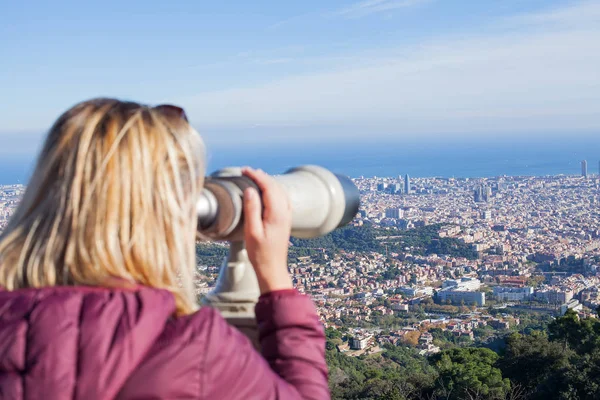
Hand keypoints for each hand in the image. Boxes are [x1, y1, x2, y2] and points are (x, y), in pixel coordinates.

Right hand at [242, 167, 293, 293]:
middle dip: (262, 176)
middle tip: (247, 171)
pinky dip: (274, 190)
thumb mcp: (252, 232)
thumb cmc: (260, 253)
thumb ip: (252, 209)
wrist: (273, 269)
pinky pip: (282, 198)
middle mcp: (285, 212)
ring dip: (268, 182)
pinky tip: (267, 191)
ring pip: (280, 191)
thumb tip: (251, 190)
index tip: (245, 170)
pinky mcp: (286, 220)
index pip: (268, 186)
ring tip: (256, 176)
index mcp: (277, 213)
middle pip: (275, 186)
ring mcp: (287, 216)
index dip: (257, 176)